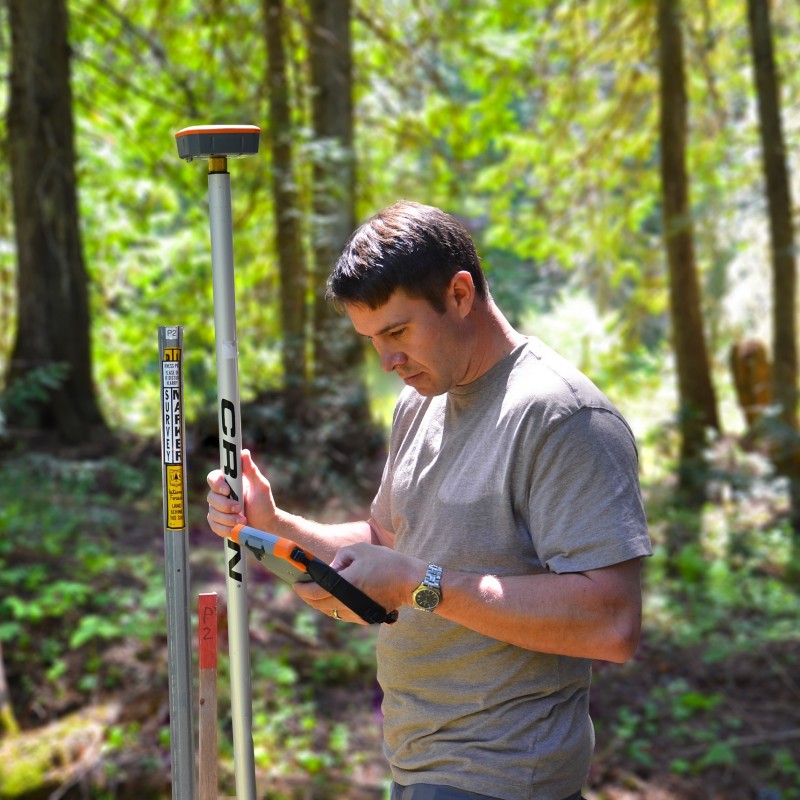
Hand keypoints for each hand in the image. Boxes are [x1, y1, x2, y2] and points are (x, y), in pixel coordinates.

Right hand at [206, 450, 275, 537]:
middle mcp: (220, 494)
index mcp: (229, 482)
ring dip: (228, 519)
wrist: (266, 524)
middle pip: (211, 497)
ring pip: (213, 513)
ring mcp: (217, 509)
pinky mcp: (217, 523)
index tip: (227, 490)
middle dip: (225, 505)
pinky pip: (214, 525)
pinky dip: (226, 529)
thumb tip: (244, 452)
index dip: (216, 484)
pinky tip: (237, 529)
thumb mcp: (260, 486)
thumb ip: (251, 470)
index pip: (213, 478)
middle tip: (240, 508)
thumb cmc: (264, 503)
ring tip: (243, 521)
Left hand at [293, 543, 422, 622]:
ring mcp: (358, 612)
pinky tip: (332, 599)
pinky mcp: (365, 617)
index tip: (296, 583)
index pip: (316, 592)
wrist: (410, 581)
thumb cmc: (386, 562)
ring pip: (330, 612)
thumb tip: (330, 569)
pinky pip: (342, 615)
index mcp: (347, 583)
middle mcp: (350, 602)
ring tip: (315, 593)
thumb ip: (340, 557)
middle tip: (303, 588)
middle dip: (308, 597)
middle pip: (320, 604)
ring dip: (320, 603)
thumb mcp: (360, 550)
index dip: (303, 589)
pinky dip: (333, 607)